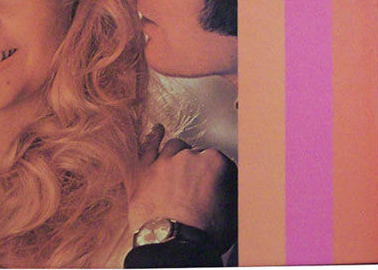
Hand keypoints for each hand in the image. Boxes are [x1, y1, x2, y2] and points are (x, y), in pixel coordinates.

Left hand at [129, 124, 236, 252]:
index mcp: (214, 164)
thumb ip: (230, 192)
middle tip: (196, 187)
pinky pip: (149, 147)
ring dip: (178, 155)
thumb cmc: (203, 235)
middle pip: (196, 155)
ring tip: (180, 166)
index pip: (220, 162)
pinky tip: (157, 131)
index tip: (217, 186)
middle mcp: (189, 157)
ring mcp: (165, 160)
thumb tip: (230, 187)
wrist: (173, 245)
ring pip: (175, 147)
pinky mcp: (145, 168)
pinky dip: (154, 138)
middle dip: (197, 168)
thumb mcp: (232, 214)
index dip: (218, 176)